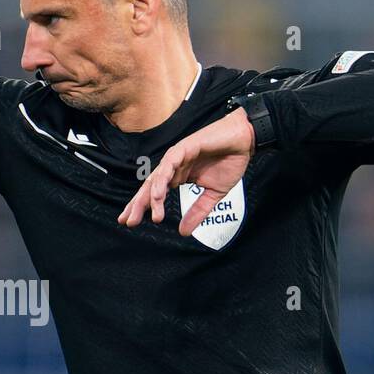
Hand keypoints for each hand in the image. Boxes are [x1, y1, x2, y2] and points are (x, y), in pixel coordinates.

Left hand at [118, 107, 254, 235]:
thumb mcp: (213, 194)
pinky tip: (158, 193)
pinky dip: (163, 178)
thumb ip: (197, 212)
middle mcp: (173, 167)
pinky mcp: (185, 147)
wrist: (245, 140)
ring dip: (151, 196)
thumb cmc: (229, 162)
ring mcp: (177, 156)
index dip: (143, 207)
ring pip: (157, 177)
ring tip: (149, 213)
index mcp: (177, 177)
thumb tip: (183, 233)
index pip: (154, 194)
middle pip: (150, 187)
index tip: (130, 223)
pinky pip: (169, 164)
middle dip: (138, 204)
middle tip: (128, 221)